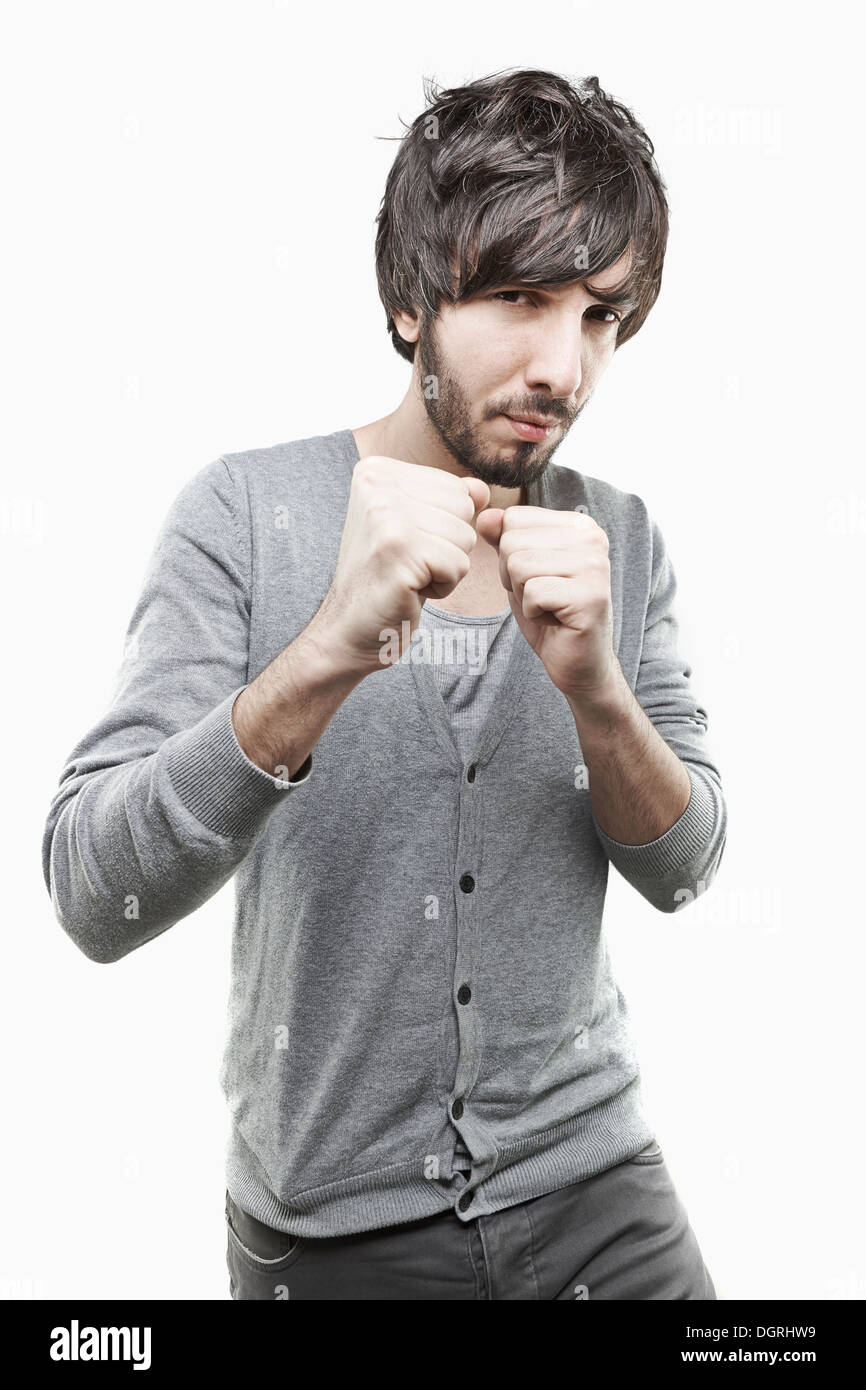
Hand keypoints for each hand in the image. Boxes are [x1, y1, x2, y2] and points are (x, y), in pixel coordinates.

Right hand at [311, 456, 489, 675]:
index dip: (442, 527)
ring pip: (465, 538)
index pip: (456, 489)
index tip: (405, 545)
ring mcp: (386, 515)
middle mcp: (377, 485)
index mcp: (377, 471)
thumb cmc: (385, 578)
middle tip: (408, 563)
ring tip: (408, 575)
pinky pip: (459, 565)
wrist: (348, 628)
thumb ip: (448, 501)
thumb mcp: (416, 527)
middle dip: (448, 545)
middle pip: (464, 510)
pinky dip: (443, 587)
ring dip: (446, 567)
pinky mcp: (399, 550)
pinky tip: (410, 590)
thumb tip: (481, 489)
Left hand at [475, 504, 619, 700]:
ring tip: (549, 607)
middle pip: (512, 542)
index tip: (537, 577)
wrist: (577, 662)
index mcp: (579, 525)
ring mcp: (595, 566)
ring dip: (523, 595)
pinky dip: (534, 613)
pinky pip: (533, 593)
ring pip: (519, 566)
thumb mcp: (518, 570)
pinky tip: (556, 620)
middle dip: (513, 577)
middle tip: (542, 597)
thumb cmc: (549, 613)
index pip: (514, 519)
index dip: (510, 555)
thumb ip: (503, 539)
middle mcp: (593, 538)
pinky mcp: (591, 597)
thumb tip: (485, 514)